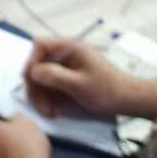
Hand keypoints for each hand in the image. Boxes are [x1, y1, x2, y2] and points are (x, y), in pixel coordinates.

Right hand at [22, 38, 152, 118]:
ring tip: (49, 112)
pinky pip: (52, 86)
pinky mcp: (69, 79)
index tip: (29, 80)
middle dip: (37, 85)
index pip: (40, 45)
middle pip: (40, 64)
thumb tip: (32, 72)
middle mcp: (66, 54)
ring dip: (42, 95)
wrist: (127, 101)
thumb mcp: (78, 84)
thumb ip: (54, 76)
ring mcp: (67, 67)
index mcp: (70, 47)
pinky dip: (50, 98)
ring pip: (44, 78)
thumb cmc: (105, 90)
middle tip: (38, 105)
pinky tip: (55, 110)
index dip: (31, 61)